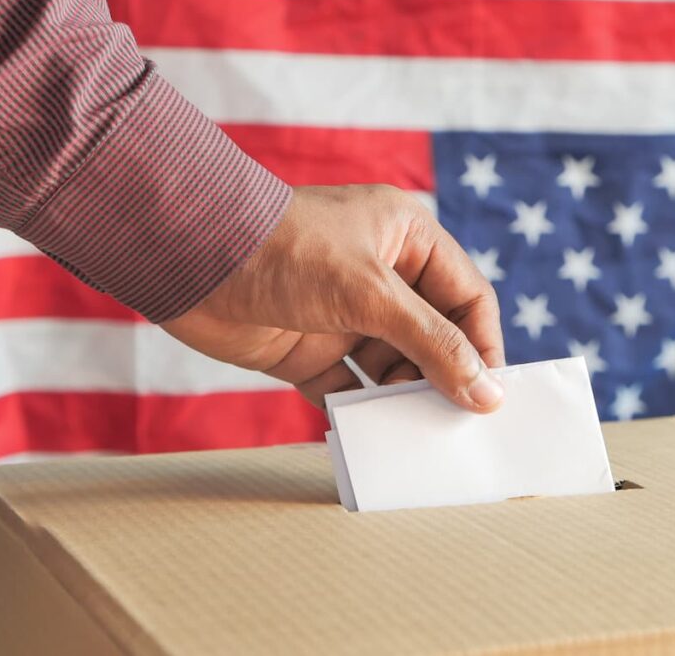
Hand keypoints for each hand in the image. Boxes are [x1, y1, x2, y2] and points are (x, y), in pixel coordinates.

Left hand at [160, 184, 505, 411]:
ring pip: (394, 365)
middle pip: (434, 335)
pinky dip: (360, 409)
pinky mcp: (308, 348)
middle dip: (446, 376)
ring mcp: (343, 314)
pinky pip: (348, 386)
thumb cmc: (286, 250)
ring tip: (415, 433)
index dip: (484, 345)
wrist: (183, 254)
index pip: (466, 298)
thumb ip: (433, 343)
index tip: (492, 395)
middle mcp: (381, 276)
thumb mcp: (371, 294)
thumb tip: (487, 391)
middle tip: (457, 424)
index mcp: (407, 240)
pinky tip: (370, 433)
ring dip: (404, 397)